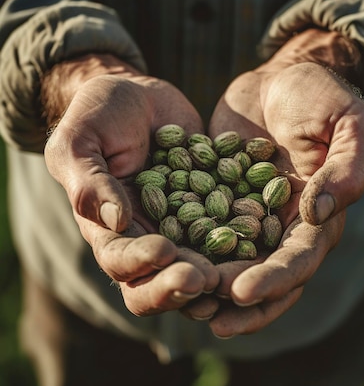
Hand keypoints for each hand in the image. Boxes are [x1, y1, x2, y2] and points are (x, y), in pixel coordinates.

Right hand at [43, 54, 219, 315]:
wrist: (138, 98)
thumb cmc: (98, 115)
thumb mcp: (81, 142)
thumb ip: (90, 182)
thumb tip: (116, 221)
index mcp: (107, 231)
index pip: (120, 261)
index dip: (140, 263)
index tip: (165, 250)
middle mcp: (145, 240)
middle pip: (157, 283)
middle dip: (179, 287)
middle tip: (205, 279)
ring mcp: (180, 230)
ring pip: (196, 271)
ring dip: (214, 280)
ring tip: (233, 278)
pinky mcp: (211, 213)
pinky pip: (228, 236)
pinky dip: (243, 245)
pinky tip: (261, 245)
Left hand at [205, 29, 363, 336]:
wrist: (280, 78)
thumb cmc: (321, 96)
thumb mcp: (348, 124)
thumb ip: (344, 170)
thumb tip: (318, 214)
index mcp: (319, 219)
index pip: (298, 261)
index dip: (272, 280)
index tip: (241, 292)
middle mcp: (284, 229)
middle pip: (261, 276)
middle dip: (232, 297)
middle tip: (201, 309)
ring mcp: (250, 219)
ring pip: (229, 265)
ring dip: (206, 287)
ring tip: (178, 301)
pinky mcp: (221, 204)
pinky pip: (202, 233)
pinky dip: (185, 251)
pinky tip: (161, 264)